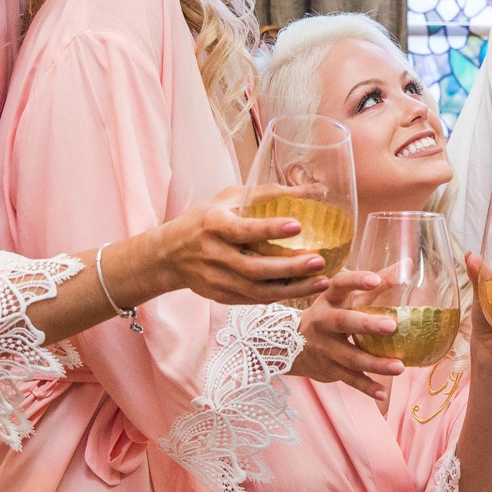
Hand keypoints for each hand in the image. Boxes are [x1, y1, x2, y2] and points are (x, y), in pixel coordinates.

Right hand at [159, 190, 326, 305]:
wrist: (170, 255)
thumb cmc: (205, 220)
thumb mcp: (228, 199)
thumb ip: (266, 194)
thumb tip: (310, 190)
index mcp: (213, 225)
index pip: (242, 229)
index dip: (269, 229)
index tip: (297, 225)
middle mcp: (214, 254)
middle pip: (255, 268)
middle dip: (290, 267)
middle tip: (320, 261)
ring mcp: (217, 280)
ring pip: (259, 291)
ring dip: (294, 289)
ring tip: (321, 281)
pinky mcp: (222, 297)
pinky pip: (256, 300)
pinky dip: (281, 296)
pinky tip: (304, 290)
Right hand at [291, 272, 405, 396]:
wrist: (288, 346)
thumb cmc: (330, 315)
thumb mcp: (346, 298)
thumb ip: (378, 283)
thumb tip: (408, 264)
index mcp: (329, 300)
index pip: (340, 284)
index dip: (356, 281)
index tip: (375, 280)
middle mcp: (324, 322)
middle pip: (343, 322)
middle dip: (366, 324)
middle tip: (392, 326)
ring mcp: (325, 348)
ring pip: (350, 356)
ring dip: (375, 363)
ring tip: (400, 367)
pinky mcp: (328, 369)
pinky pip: (349, 379)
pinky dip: (366, 386)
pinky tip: (383, 392)